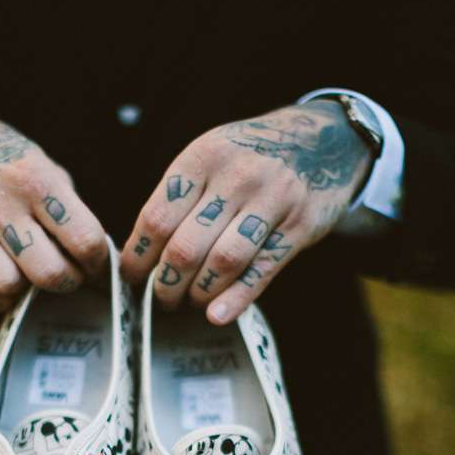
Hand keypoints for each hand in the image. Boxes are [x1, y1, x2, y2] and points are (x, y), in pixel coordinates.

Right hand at [0, 109, 106, 310]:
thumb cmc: (11, 168)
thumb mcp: (47, 171)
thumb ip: (71, 214)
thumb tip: (98, 264)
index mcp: (36, 181)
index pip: (84, 240)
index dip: (100, 264)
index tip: (97, 268)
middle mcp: (0, 205)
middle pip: (49, 273)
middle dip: (68, 282)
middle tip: (67, 275)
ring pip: (8, 287)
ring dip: (25, 291)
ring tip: (30, 276)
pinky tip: (3, 283)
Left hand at [120, 100, 373, 323]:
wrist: (324, 139)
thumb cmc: (253, 156)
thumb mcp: (212, 156)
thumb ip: (181, 197)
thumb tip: (142, 252)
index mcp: (203, 157)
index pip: (157, 218)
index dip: (138, 256)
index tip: (130, 277)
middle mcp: (235, 176)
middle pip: (185, 247)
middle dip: (166, 284)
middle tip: (162, 299)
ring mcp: (271, 200)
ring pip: (222, 262)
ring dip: (199, 293)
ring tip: (191, 302)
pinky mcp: (299, 225)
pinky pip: (260, 270)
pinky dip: (237, 298)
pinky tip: (218, 315)